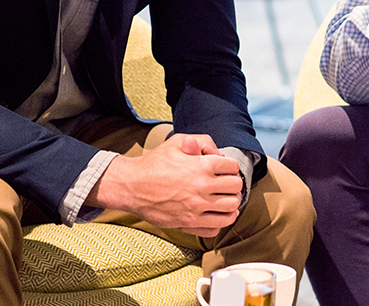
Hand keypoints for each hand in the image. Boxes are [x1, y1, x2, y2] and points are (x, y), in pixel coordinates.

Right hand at [88, 133, 242, 236]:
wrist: (132, 186)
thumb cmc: (154, 163)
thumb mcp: (177, 141)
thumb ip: (202, 141)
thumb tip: (218, 153)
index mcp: (202, 166)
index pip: (234, 168)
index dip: (231, 167)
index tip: (224, 169)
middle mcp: (202, 188)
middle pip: (236, 188)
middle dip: (234, 184)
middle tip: (226, 184)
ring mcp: (196, 208)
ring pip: (231, 209)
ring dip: (231, 204)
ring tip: (225, 200)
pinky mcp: (188, 223)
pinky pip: (216, 227)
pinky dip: (219, 221)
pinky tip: (214, 214)